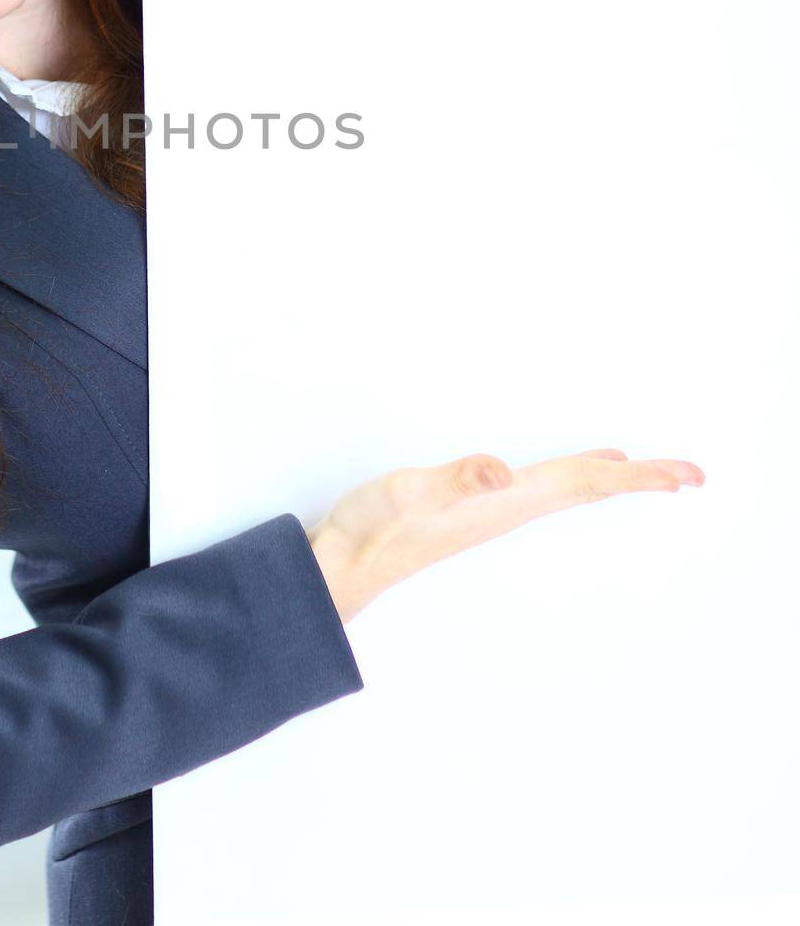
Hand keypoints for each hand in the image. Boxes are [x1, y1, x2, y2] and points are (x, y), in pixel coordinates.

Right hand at [306, 446, 705, 622]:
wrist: (344, 567)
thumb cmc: (372, 528)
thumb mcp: (407, 492)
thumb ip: (453, 479)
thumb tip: (500, 468)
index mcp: (503, 503)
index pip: (581, 484)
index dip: (633, 477)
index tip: (682, 476)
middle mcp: (507, 511)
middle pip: (586, 491)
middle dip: (639, 481)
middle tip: (690, 475)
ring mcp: (493, 514)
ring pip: (568, 493)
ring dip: (609, 481)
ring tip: (643, 472)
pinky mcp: (475, 512)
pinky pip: (543, 494)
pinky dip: (571, 481)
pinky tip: (571, 477)